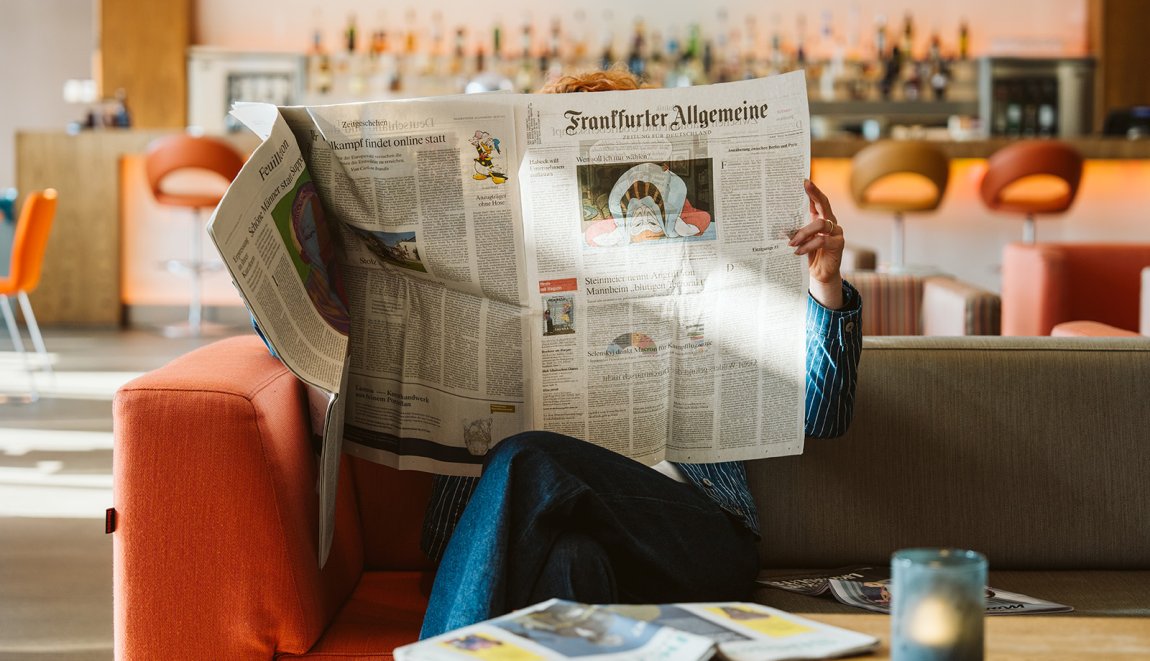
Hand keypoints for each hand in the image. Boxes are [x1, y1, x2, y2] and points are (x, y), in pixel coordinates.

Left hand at [789, 179, 844, 309]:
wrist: (819, 274)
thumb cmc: (808, 255)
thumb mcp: (800, 241)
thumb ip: (796, 231)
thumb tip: (780, 227)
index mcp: (821, 219)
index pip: (818, 202)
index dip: (813, 191)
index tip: (805, 180)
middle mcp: (831, 222)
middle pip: (824, 204)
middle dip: (815, 194)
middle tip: (805, 186)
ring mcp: (836, 233)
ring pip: (820, 224)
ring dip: (803, 232)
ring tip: (791, 242)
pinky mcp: (838, 244)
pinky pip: (822, 240)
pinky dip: (808, 245)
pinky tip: (798, 251)